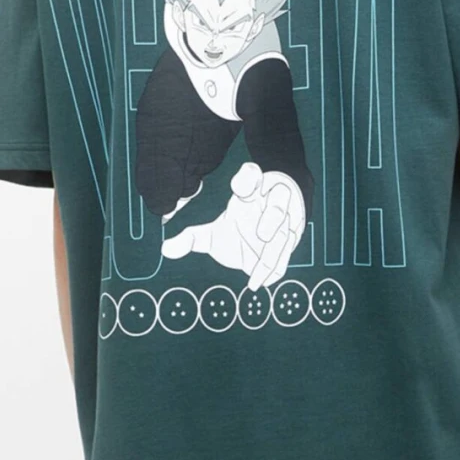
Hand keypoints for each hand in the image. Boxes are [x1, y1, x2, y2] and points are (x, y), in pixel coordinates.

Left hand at [159, 163, 304, 288]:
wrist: (267, 241)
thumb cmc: (239, 231)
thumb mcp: (214, 234)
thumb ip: (191, 239)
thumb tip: (165, 249)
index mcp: (250, 194)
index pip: (251, 177)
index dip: (248, 177)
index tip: (240, 185)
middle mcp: (272, 204)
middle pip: (279, 200)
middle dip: (273, 216)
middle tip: (262, 235)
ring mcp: (288, 222)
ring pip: (286, 232)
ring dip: (273, 253)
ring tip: (254, 275)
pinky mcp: (294, 240)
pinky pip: (287, 253)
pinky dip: (275, 269)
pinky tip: (259, 283)